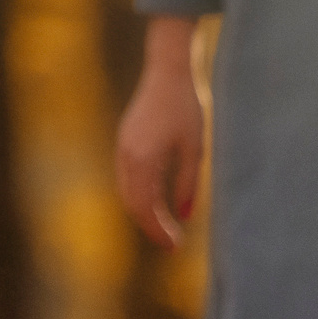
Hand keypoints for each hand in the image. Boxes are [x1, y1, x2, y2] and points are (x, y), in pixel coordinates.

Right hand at [116, 16, 204, 247]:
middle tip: (172, 245)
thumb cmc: (186, 107)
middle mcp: (127, 155)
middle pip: (133, 204)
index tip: (175, 246)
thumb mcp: (194, 149)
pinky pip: (127, 178)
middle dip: (151, 227)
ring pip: (127, 192)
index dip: (159, 230)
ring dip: (143, 213)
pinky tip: (155, 204)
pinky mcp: (125, 141)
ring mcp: (123, 147)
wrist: (167, 72)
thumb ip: (189, 184)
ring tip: (165, 229)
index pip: (146, 207)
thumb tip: (186, 216)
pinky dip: (139, 196)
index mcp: (144, 159)